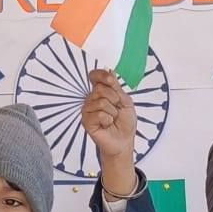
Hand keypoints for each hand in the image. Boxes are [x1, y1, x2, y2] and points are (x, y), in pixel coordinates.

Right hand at [81, 69, 137, 192]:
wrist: (124, 140)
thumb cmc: (125, 123)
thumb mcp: (125, 101)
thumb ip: (116, 87)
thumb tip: (109, 71)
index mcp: (102, 92)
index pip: (95, 76)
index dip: (101, 75)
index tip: (110, 80)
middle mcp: (92, 99)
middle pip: (100, 88)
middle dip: (114, 99)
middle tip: (116, 109)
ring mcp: (88, 110)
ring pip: (100, 102)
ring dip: (112, 112)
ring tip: (112, 119)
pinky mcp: (86, 121)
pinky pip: (98, 114)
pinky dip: (107, 120)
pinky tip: (106, 124)